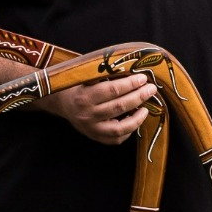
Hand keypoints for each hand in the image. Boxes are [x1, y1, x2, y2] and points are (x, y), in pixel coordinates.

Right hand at [39, 72, 153, 143]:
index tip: (143, 78)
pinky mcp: (95, 137)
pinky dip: (128, 131)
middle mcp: (88, 115)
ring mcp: (91, 129)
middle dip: (138, 96)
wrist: (61, 103)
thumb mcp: (86, 77)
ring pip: (120, 128)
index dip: (130, 84)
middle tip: (151, 89)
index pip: (112, 90)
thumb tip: (132, 72)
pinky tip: (134, 120)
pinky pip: (115, 139)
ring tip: (146, 108)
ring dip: (137, 118)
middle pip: (119, 107)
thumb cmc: (77, 86)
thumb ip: (105, 76)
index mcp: (84, 96)